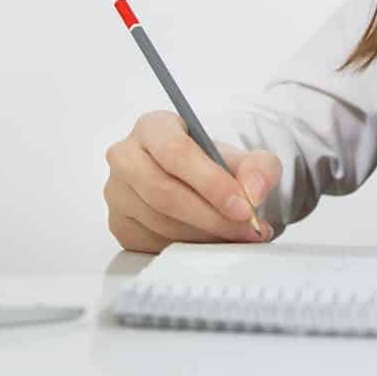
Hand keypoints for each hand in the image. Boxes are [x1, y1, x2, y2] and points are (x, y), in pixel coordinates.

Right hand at [103, 110, 280, 252]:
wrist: (196, 183)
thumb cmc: (213, 165)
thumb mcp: (244, 156)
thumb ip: (258, 167)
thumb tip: (253, 191)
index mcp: (153, 127)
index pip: (176, 153)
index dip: (211, 182)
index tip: (244, 206)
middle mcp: (126, 157)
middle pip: (164, 192)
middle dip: (211, 216)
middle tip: (246, 229)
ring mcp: (118, 193)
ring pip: (160, 222)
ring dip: (204, 235)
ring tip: (237, 236)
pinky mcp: (120, 225)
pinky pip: (153, 243)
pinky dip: (188, 248)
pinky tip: (212, 241)